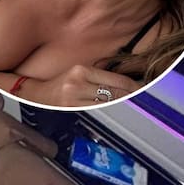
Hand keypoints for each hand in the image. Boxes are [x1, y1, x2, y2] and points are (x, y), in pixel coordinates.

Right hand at [22, 65, 141, 106]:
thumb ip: (100, 77)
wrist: (35, 95)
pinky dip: (111, 113)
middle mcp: (77, 83)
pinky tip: (118, 115)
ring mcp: (74, 99)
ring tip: (137, 108)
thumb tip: (129, 85)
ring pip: (110, 105)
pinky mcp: (71, 110)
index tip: (147, 90)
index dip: (135, 87)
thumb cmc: (59, 84)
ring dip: (125, 107)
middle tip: (148, 101)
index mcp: (81, 70)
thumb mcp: (78, 73)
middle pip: (117, 93)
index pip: (118, 81)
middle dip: (134, 97)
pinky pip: (99, 113)